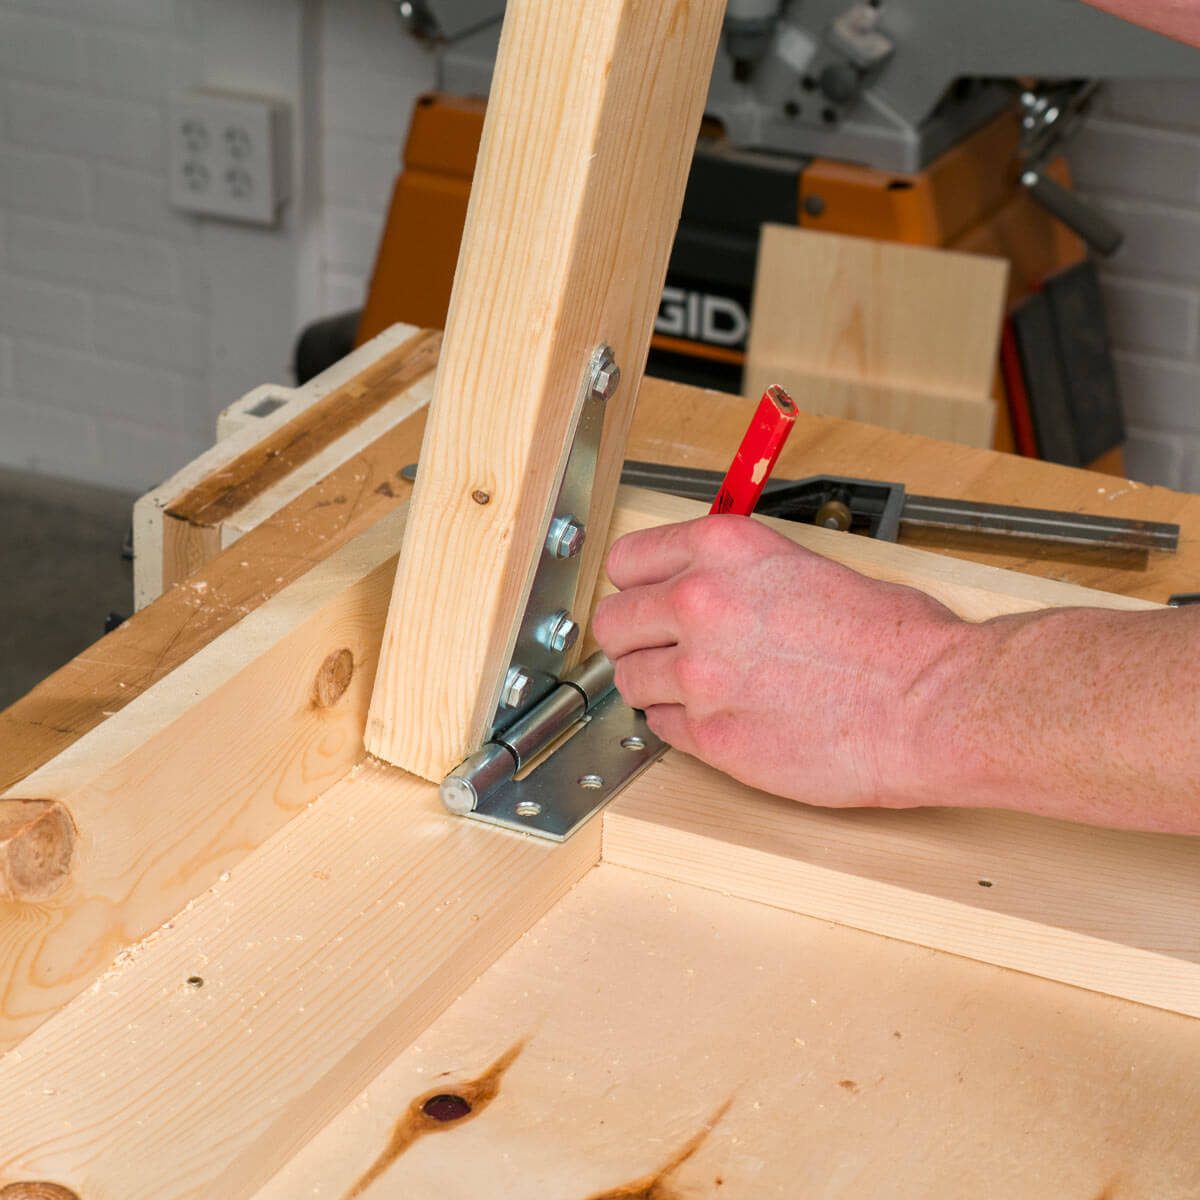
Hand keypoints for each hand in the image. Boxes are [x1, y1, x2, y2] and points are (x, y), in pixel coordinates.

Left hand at [593, 515, 968, 807]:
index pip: (627, 560)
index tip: (644, 598)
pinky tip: (721, 719)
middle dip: (634, 637)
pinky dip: (681, 726)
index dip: (637, 584)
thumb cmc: (894, 638)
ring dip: (654, 686)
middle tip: (659, 649)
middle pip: (613, 622)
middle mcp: (699, 604)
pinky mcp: (711, 737)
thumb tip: (710, 591)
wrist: (930, 704)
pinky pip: (661, 729)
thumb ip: (739, 577)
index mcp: (723, 549)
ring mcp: (698, 675)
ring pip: (628, 681)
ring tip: (697, 689)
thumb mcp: (805, 566)